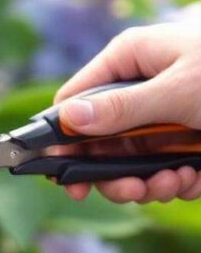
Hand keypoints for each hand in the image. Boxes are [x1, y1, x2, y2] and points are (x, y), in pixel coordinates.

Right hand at [54, 22, 200, 202]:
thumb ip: (122, 109)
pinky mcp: (186, 137)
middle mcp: (141, 85)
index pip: (74, 100)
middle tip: (132, 192)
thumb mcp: (179, 91)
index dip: (64, 139)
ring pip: (132, 161)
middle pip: (99, 141)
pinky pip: (164, 167)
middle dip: (115, 173)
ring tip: (177, 184)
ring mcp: (164, 114)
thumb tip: (69, 118)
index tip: (64, 176)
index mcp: (130, 60)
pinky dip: (177, 182)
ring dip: (150, 182)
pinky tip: (194, 179)